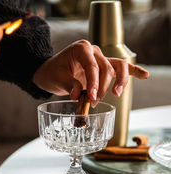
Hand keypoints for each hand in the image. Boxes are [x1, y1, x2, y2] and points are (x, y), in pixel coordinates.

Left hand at [33, 40, 147, 105]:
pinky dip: (133, 72)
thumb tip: (79, 94)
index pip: (93, 65)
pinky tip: (144, 76)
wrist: (51, 71)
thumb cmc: (53, 72)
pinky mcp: (104, 67)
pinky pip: (122, 67)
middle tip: (94, 101)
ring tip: (116, 93)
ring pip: (118, 66)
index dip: (94, 82)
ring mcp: (101, 58)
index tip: (92, 97)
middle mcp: (94, 51)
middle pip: (107, 67)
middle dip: (103, 87)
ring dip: (119, 82)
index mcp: (81, 49)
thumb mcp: (56, 79)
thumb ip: (69, 85)